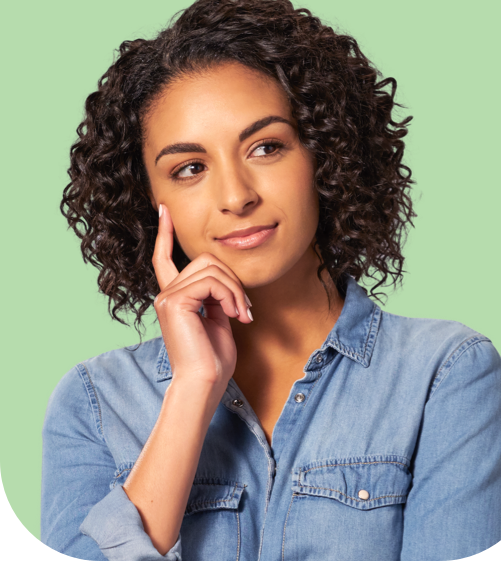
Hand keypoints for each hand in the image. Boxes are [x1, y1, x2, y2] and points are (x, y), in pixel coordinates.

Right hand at [152, 203, 252, 388]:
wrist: (204, 382)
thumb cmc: (212, 359)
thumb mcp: (217, 319)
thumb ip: (215, 296)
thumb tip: (225, 282)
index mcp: (174, 296)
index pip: (164, 258)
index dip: (165, 233)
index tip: (164, 210)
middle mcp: (166, 293)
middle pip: (206, 260)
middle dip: (232, 280)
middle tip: (244, 309)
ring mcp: (167, 296)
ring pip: (212, 268)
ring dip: (235, 291)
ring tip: (241, 315)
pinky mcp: (175, 301)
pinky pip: (212, 281)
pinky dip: (230, 296)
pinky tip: (234, 316)